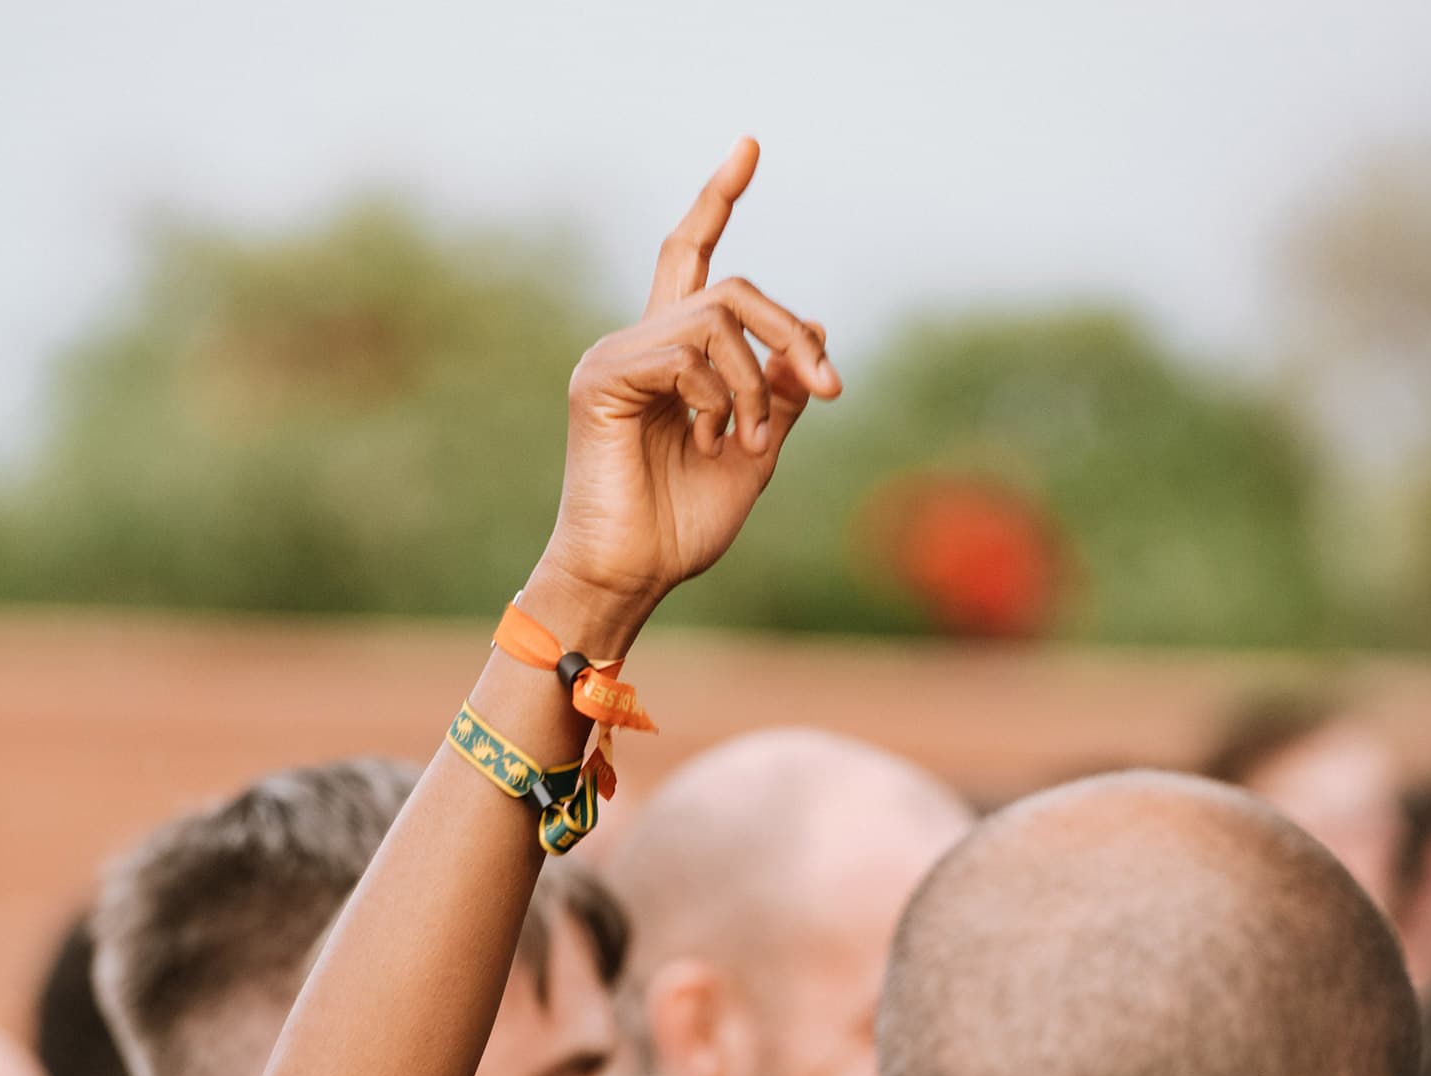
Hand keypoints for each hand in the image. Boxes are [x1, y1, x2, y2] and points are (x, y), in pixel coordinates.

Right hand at [537, 138, 841, 619]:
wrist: (631, 578)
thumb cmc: (680, 527)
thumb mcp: (756, 453)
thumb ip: (780, 394)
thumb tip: (813, 337)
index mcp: (672, 357)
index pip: (691, 257)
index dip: (718, 199)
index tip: (750, 144)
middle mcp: (638, 343)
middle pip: (730, 286)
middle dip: (789, 332)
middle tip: (829, 390)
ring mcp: (615, 357)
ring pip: (718, 318)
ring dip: (756, 383)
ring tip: (746, 441)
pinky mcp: (601, 378)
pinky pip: (686, 354)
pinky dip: (719, 398)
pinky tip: (705, 440)